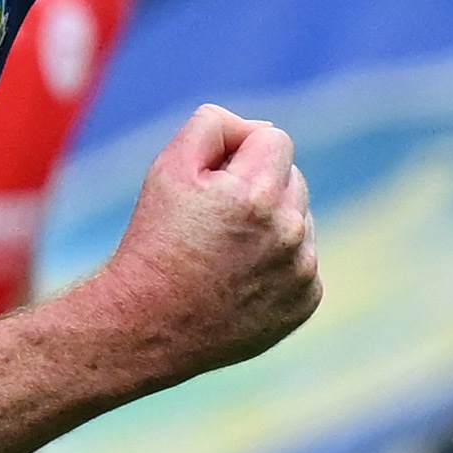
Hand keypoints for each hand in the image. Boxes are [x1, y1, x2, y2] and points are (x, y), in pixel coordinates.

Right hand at [90, 103, 320, 384]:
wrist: (147, 327)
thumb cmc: (153, 243)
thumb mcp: (166, 168)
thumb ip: (212, 125)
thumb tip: (256, 128)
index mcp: (256, 195)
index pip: (274, 139)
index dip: (239, 150)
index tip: (212, 178)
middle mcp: (288, 233)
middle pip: (290, 178)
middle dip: (257, 187)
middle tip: (212, 219)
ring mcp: (301, 271)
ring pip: (299, 219)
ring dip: (271, 223)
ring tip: (225, 251)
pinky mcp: (305, 301)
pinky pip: (302, 262)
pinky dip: (278, 264)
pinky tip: (239, 280)